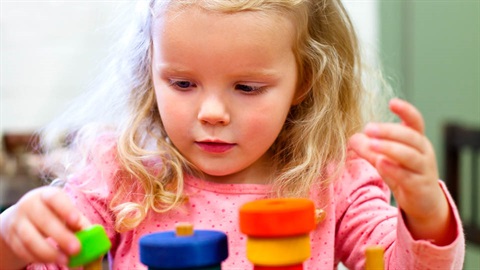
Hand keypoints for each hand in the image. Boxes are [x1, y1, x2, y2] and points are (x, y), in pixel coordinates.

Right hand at [0, 186, 89, 267]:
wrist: (21, 219)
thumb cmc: (52, 214)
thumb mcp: (64, 212)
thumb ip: (78, 222)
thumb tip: (93, 234)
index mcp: (46, 195)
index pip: (54, 197)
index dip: (65, 209)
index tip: (77, 222)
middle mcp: (29, 205)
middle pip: (44, 220)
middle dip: (61, 236)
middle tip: (77, 249)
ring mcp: (18, 222)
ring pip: (31, 239)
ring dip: (50, 252)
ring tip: (66, 260)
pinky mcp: (12, 238)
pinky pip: (24, 250)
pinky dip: (39, 257)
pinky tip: (52, 260)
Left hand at [349, 98, 453, 243]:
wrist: (424, 204)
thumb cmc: (404, 174)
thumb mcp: (384, 159)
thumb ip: (368, 148)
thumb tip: (352, 137)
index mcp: (416, 140)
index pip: (415, 121)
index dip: (406, 111)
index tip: (392, 102)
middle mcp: (423, 152)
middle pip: (410, 136)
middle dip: (389, 131)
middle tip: (368, 128)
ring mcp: (423, 170)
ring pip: (410, 155)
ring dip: (390, 148)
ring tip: (372, 144)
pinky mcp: (419, 187)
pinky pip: (408, 176)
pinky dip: (394, 169)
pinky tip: (381, 163)